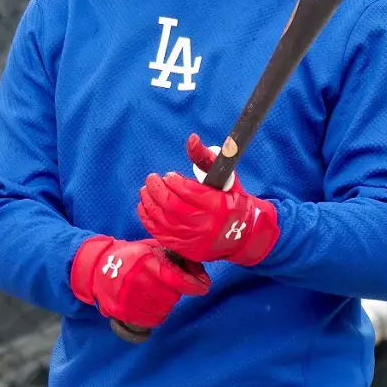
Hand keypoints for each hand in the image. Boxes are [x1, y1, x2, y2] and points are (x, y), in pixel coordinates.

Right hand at [70, 235, 210, 328]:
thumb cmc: (133, 256)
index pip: (175, 278)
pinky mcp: (119, 311)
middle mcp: (134, 279)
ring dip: (167, 305)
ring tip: (160, 296)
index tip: (203, 288)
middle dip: (176, 293)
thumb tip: (201, 274)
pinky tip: (153, 307)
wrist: (98, 267)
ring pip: (162, 310)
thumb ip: (176, 258)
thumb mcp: (153, 249)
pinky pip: (148, 321)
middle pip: (170, 297)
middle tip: (171, 288)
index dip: (193, 285)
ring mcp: (125, 297)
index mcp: (145, 261)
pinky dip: (156, 316)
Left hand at [137, 134, 279, 265]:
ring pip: (163, 219)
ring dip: (150, 202)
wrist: (241, 234)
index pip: (189, 192)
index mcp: (219, 206)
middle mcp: (206, 225)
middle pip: (172, 206)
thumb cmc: (231, 200)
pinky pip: (160, 233)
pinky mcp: (185, 248)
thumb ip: (206, 157)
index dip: (174, 182)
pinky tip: (145, 206)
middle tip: (152, 179)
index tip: (169, 175)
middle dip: (157, 190)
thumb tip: (191, 139)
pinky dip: (148, 218)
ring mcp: (194, 239)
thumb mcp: (225, 177)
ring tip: (146, 189)